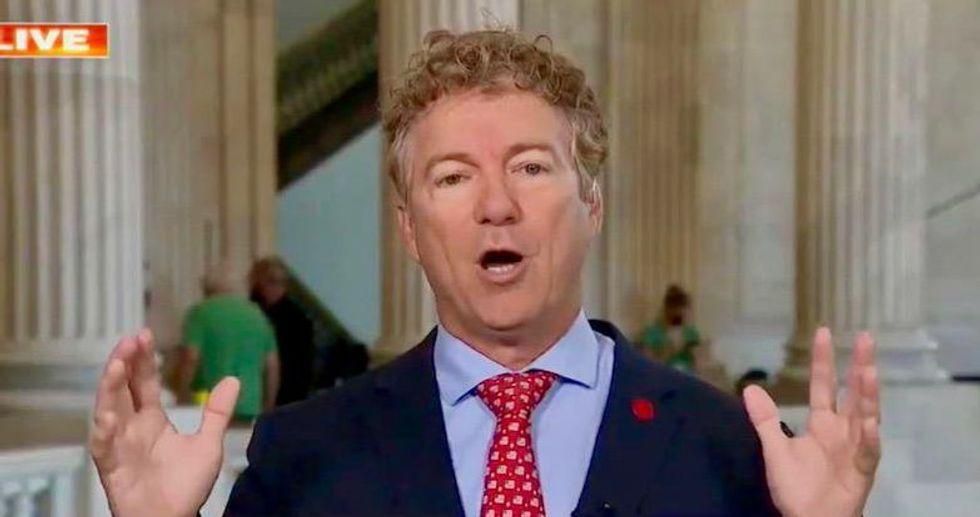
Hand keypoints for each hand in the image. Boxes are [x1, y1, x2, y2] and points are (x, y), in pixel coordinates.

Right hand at [89, 329, 240, 516]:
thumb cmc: (185, 486)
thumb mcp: (208, 444)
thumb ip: (217, 412)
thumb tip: (233, 379)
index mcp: (152, 420)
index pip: (144, 383)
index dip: (142, 360)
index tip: (143, 334)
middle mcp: (131, 428)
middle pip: (122, 389)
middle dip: (124, 364)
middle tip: (130, 340)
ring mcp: (119, 446)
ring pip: (108, 410)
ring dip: (110, 387)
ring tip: (117, 364)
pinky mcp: (112, 468)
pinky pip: (103, 447)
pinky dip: (103, 431)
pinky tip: (107, 415)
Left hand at [744, 327, 880, 516]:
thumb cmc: (796, 487)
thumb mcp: (775, 450)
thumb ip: (765, 420)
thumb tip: (749, 388)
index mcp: (823, 424)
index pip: (824, 385)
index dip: (824, 361)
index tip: (824, 332)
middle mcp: (843, 431)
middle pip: (853, 393)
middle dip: (860, 365)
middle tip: (865, 337)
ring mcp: (856, 449)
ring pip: (866, 416)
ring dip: (868, 394)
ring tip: (868, 370)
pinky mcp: (862, 470)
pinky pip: (868, 452)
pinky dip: (870, 438)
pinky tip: (871, 422)